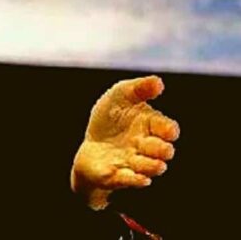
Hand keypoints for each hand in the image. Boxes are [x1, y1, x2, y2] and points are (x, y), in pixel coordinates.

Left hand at [71, 76, 179, 209]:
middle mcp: (146, 147)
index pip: (168, 129)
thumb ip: (138, 88)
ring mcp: (134, 163)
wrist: (91, 144)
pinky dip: (136, 180)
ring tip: (151, 163)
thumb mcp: (120, 96)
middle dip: (162, 150)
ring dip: (151, 165)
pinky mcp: (118, 175)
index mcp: (151, 126)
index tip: (168, 130)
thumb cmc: (111, 118)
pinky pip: (130, 180)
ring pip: (150, 168)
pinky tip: (140, 178)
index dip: (169, 130)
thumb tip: (158, 81)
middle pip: (162, 151)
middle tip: (160, 148)